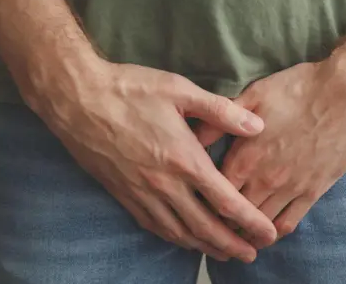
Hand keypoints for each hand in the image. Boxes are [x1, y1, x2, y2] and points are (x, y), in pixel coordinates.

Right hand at [26, 60, 276, 261]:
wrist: (78, 99)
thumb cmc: (131, 90)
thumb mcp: (180, 90)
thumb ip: (221, 111)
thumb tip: (258, 126)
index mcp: (185, 160)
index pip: (226, 202)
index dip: (250, 222)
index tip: (268, 234)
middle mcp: (165, 185)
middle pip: (205, 227)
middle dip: (232, 245)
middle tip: (251, 255)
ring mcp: (142, 193)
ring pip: (179, 232)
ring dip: (205, 247)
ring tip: (223, 255)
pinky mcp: (123, 194)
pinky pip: (154, 226)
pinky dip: (174, 238)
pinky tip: (183, 240)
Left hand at [196, 56, 345, 240]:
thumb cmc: (299, 89)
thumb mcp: (253, 95)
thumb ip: (221, 118)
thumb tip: (193, 135)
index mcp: (245, 157)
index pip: (212, 191)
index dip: (201, 198)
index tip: (195, 200)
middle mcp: (264, 179)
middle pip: (232, 214)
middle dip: (219, 220)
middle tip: (209, 222)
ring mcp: (290, 189)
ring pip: (258, 224)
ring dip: (243, 231)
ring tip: (233, 232)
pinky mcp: (312, 192)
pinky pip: (288, 223)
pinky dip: (273, 233)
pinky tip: (265, 232)